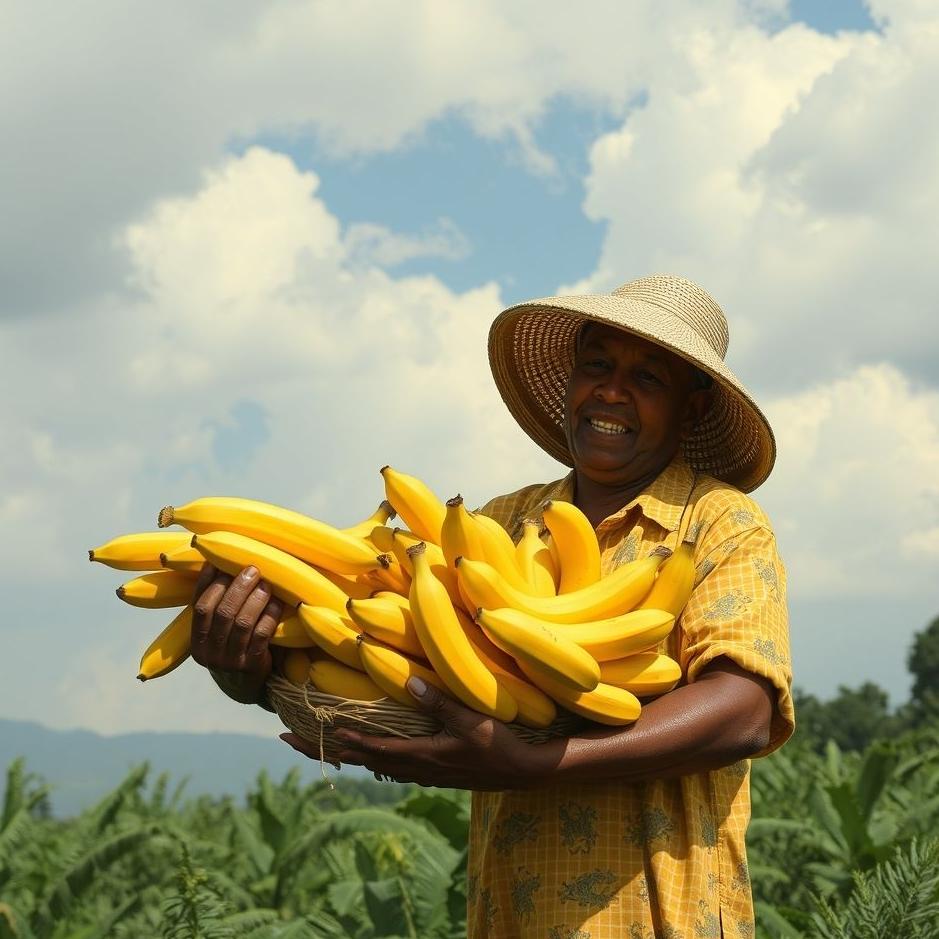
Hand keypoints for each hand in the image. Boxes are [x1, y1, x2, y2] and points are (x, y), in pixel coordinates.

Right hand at [190, 563, 283, 705]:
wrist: (246, 687)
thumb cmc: (233, 649)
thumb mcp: (217, 635)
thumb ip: (217, 608)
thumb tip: (220, 563)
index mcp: (196, 641)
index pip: (199, 607)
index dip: (210, 582)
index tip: (221, 561)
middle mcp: (209, 653)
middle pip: (221, 612)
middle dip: (237, 587)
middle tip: (252, 569)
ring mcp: (230, 661)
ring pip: (241, 623)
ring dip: (255, 599)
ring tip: (265, 583)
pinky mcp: (252, 666)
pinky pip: (261, 636)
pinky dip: (269, 616)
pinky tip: (277, 603)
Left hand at [281, 677, 552, 789]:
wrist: (525, 772)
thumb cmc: (500, 744)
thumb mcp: (471, 720)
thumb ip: (440, 702)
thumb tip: (410, 683)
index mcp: (422, 756)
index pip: (371, 749)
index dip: (340, 740)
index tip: (311, 730)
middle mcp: (416, 768)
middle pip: (361, 761)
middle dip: (325, 750)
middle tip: (290, 740)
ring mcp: (424, 773)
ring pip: (375, 765)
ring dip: (346, 754)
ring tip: (321, 744)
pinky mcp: (434, 772)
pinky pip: (392, 767)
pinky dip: (372, 759)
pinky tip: (369, 755)